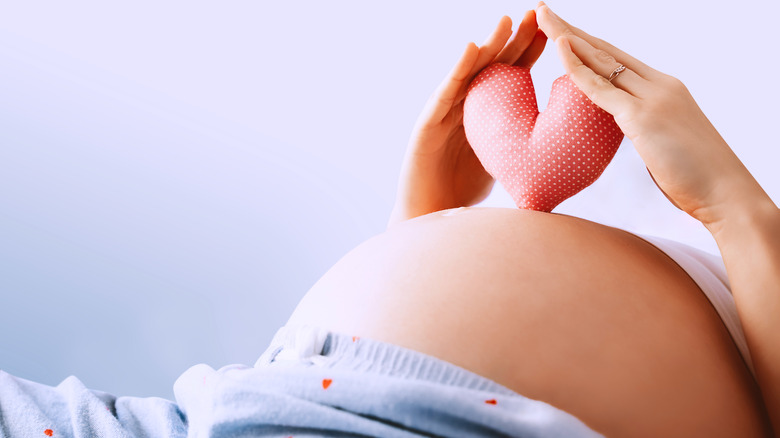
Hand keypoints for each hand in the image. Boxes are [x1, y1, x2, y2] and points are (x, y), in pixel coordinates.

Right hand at [388, 11, 547, 226]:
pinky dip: (456, 72)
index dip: (531, 52)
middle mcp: (463, 106)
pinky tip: (470, 50)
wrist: (430, 218)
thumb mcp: (503, 164)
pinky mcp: (426, 125)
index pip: (512, 75)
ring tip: (507, 22)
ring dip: (488, 45)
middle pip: (492, 65)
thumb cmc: (463, 194)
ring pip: (468, 73)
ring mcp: (443, 113)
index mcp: (485, 112)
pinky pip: (444, 95)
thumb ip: (522, 146)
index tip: (554, 30)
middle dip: (514, 39)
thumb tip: (562, 145)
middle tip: (536, 13)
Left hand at [534, 2, 774, 228]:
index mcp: (664, 89)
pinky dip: (578, 67)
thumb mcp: (665, 142)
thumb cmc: (696, 176)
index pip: (617, 58)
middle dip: (571, 30)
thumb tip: (631, 130)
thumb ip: (645, 128)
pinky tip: (559, 49)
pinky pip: (601, 88)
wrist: (726, 193)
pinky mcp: (642, 117)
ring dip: (567, 37)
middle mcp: (658, 85)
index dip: (588, 43)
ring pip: (601, 60)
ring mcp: (651, 98)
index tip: (563, 31)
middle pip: (605, 50)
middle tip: (543, 11)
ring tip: (542, 17)